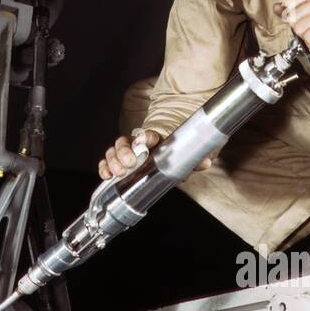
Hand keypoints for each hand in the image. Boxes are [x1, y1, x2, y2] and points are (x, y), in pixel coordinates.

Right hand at [97, 129, 215, 180]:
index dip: (145, 137)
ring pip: (114, 151)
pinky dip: (105, 168)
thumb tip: (204, 163)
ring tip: (118, 172)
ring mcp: (128, 153)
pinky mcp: (120, 163)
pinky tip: (106, 175)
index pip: (148, 135)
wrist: (169, 149)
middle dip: (124, 152)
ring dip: (113, 161)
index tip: (143, 141)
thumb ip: (196, 158)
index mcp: (155, 139)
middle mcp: (139, 144)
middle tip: (129, 163)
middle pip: (125, 142)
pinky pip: (108, 163)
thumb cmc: (176, 152)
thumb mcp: (188, 154)